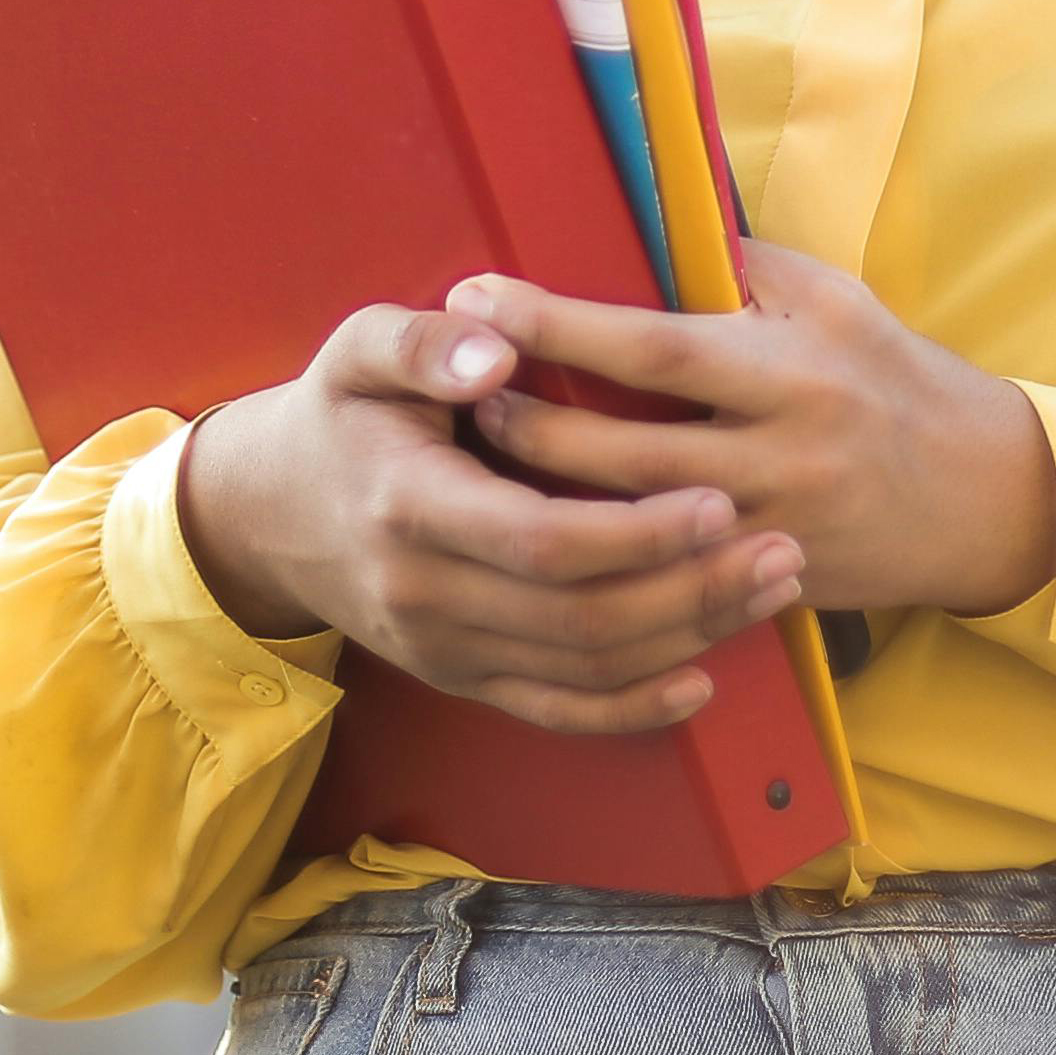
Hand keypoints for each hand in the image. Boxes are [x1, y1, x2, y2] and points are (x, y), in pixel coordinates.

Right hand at [176, 303, 806, 734]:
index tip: (719, 501)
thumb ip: (424, 342)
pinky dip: (632, 708)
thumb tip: (498, 348)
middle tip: (784, 550)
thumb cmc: (341, 412)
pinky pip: (555, 711)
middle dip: (691, 591)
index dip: (636, 534)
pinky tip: (702, 677)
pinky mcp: (461, 678)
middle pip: (580, 617)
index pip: (541, 540)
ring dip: (687, 637)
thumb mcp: (359, 350)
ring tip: (773, 588)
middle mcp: (426, 595)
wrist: (271, 513)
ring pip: (583, 668)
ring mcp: (444, 649)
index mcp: (410, 506)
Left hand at [455, 240, 1055, 618]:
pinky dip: (597, 559)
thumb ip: (740, 267)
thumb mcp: (833, 299)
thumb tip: (643, 223)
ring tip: (476, 458)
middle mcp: (779, 454)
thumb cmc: (893, 376)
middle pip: (623, 451)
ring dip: (544, 495)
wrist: (981, 496)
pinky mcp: (766, 588)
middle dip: (527, 421)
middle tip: (454, 388)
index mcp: (791, 369)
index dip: (560, 324)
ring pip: (629, 528)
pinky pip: (664, 583)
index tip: (481, 296)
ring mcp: (770, 533)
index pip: (655, 347)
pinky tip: (539, 539)